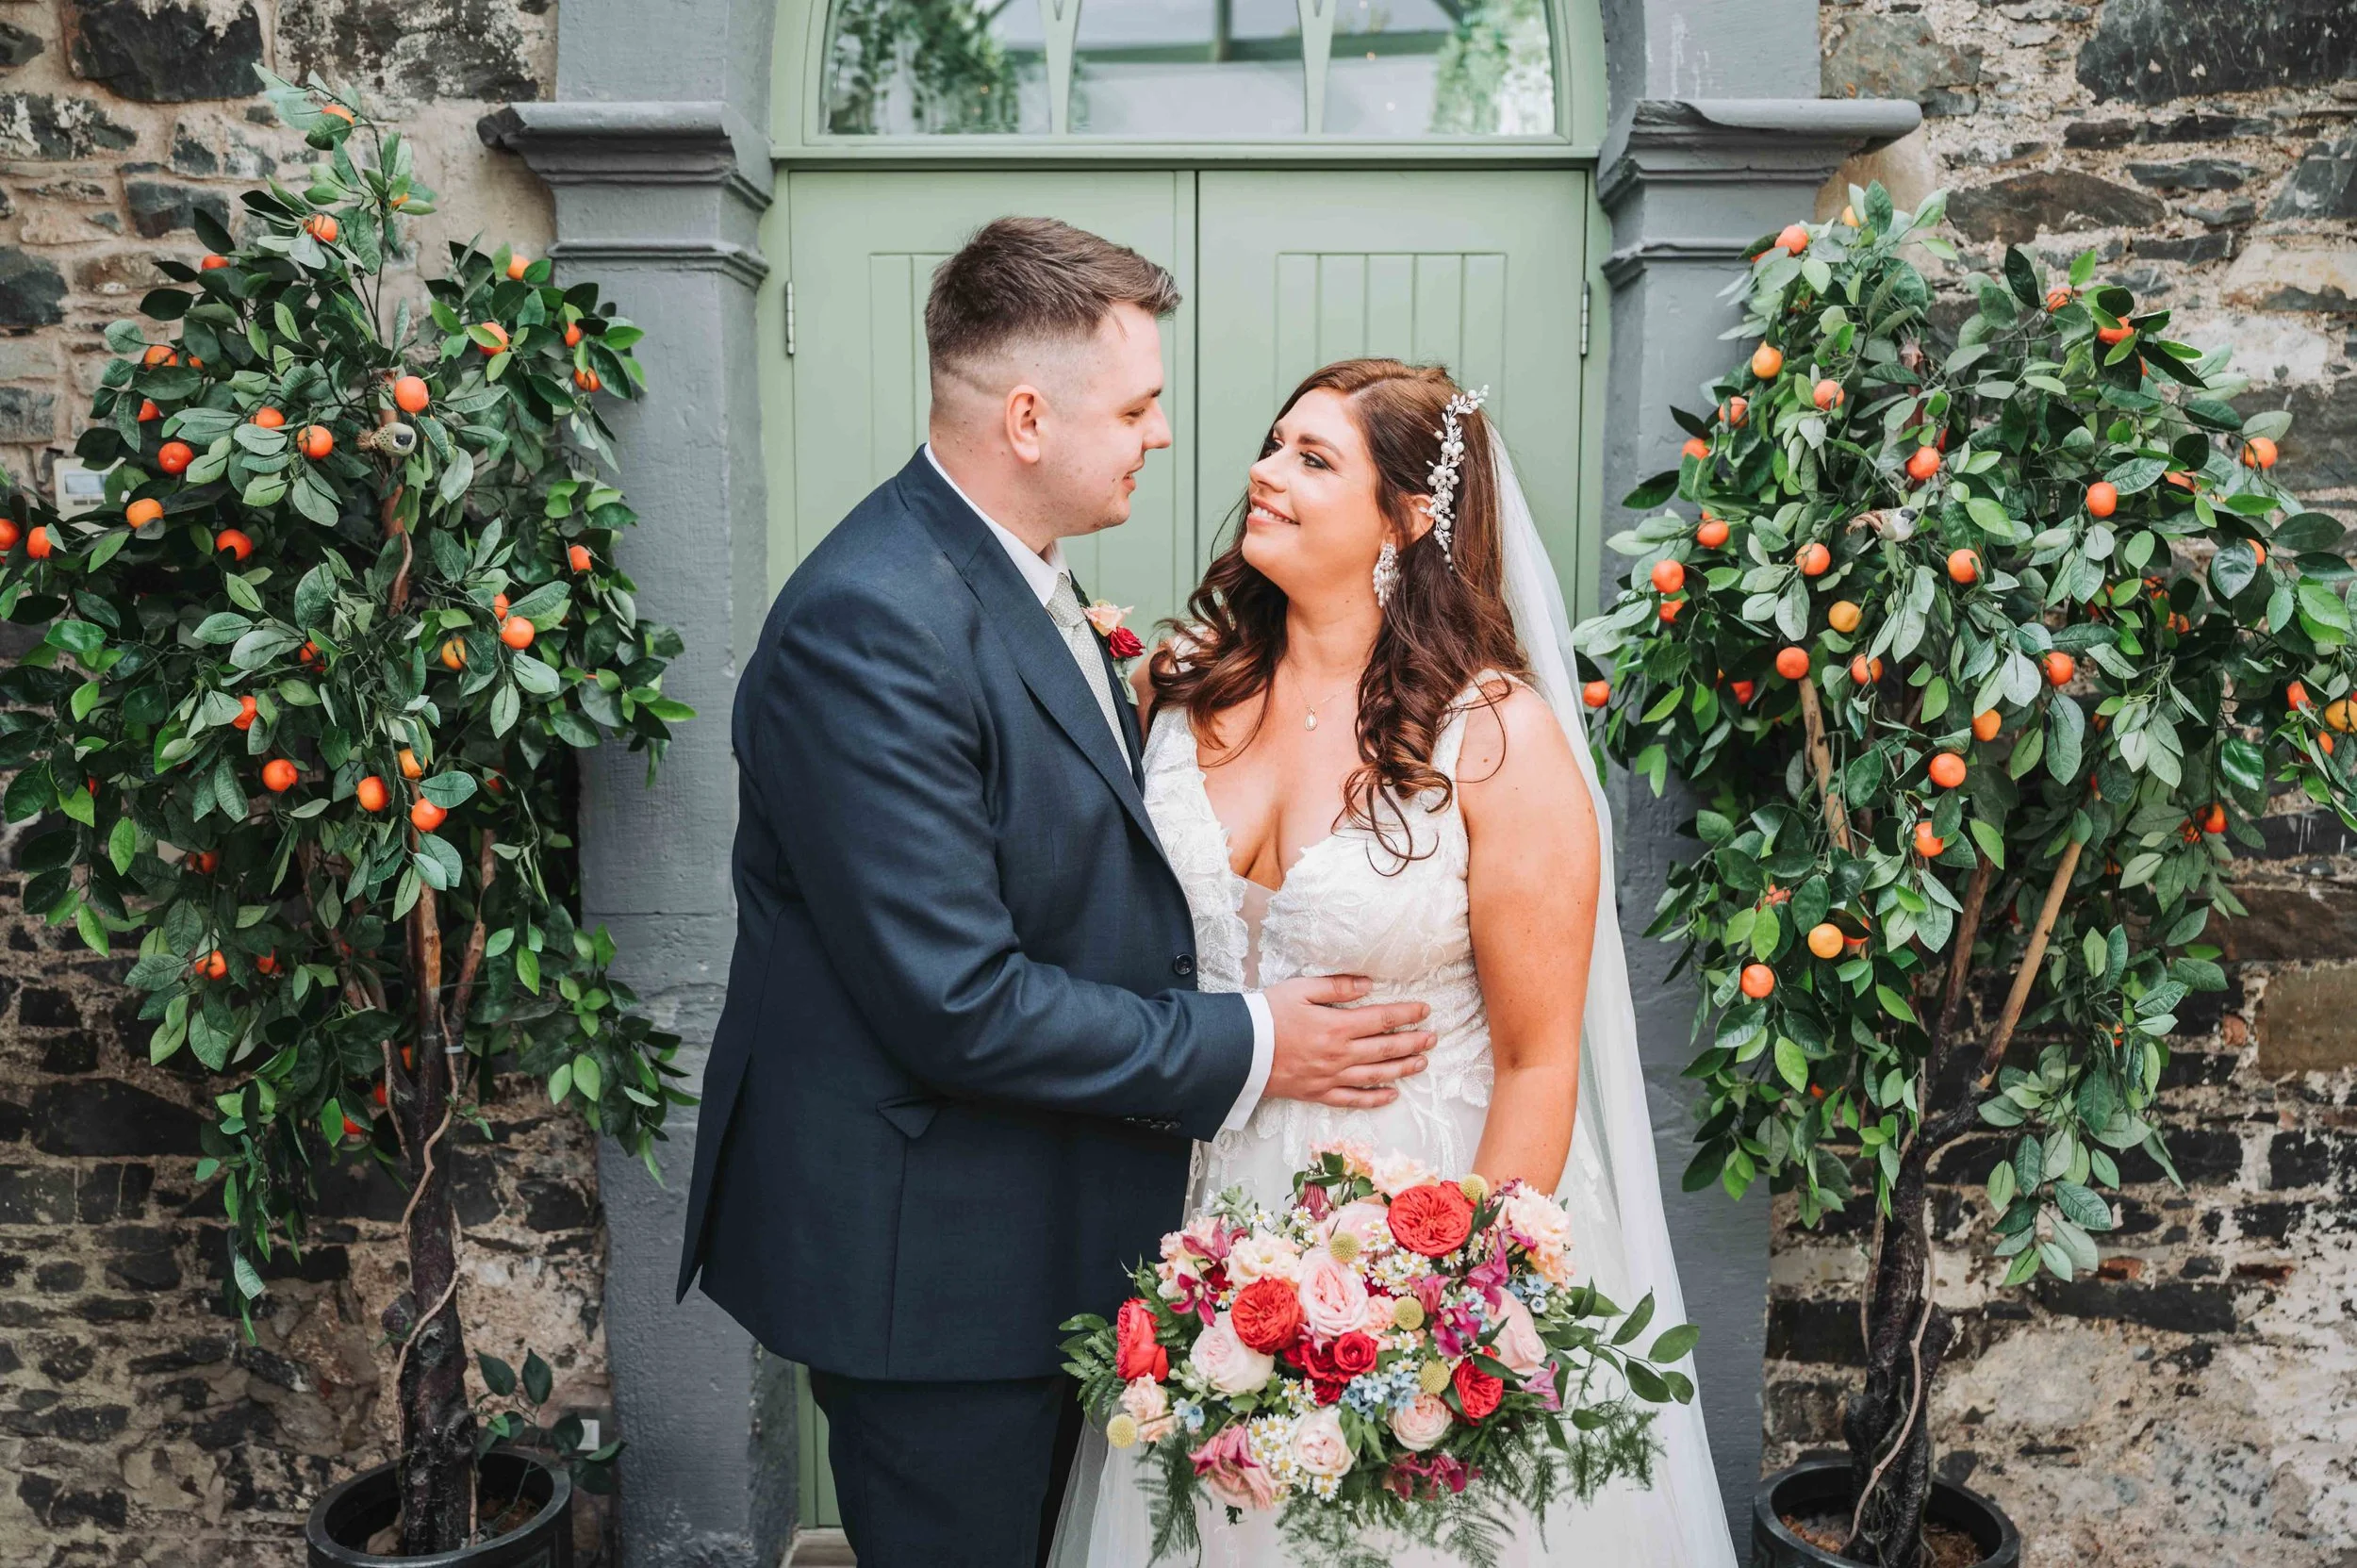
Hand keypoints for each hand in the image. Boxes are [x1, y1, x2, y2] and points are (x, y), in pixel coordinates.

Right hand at [1263, 975, 1433, 1108]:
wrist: (1238, 1050)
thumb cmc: (1267, 1015)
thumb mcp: (1300, 989)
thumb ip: (1337, 987)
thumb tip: (1369, 985)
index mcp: (1337, 1026)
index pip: (1382, 1019)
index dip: (1407, 1015)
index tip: (1425, 1011)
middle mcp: (1339, 1055)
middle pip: (1386, 1049)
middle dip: (1413, 1042)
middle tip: (1433, 1037)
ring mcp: (1331, 1077)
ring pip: (1376, 1075)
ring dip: (1402, 1069)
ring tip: (1421, 1062)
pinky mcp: (1318, 1093)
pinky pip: (1353, 1099)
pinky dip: (1375, 1098)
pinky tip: (1391, 1095)